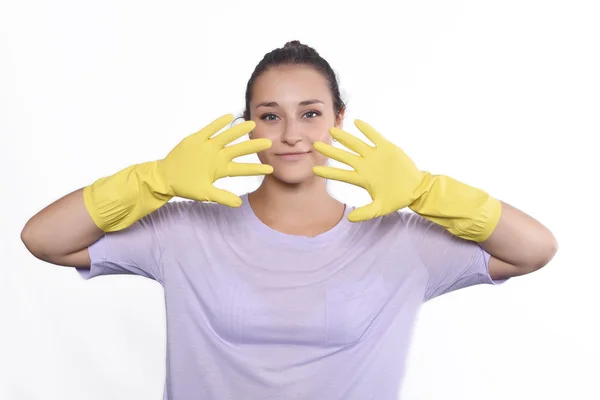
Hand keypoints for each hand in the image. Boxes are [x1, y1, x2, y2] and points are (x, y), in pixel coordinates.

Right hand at [158, 114, 272, 206]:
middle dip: (253, 146)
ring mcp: (208, 147)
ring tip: (252, 124)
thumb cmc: (185, 186)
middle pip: (239, 150)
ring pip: (227, 137)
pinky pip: (209, 130)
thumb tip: (239, 204)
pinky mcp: (197, 139)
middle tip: (269, 142)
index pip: (242, 168)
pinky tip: (229, 117)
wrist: (166, 177)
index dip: (256, 168)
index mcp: (220, 169)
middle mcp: (217, 156)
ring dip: (239, 131)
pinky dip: (218, 124)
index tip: (270, 169)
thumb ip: (222, 197)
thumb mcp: (205, 193)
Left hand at [312, 119, 426, 221]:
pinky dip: (367, 130)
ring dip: (344, 138)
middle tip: (314, 145)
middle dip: (329, 151)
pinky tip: (357, 122)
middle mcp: (365, 165)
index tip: (314, 170)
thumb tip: (349, 219)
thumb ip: (365, 213)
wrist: (415, 188)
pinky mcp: (386, 148)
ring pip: (356, 144)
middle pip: (343, 156)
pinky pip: (375, 137)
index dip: (328, 172)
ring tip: (332, 131)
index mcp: (362, 178)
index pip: (341, 174)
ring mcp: (375, 156)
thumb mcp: (380, 208)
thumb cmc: (397, 198)